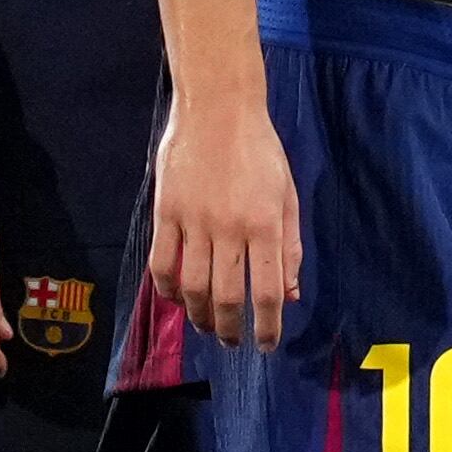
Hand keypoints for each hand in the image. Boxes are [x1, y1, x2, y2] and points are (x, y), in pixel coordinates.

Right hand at [151, 91, 299, 351]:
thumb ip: (290, 247)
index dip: (267, 327)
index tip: (265, 345)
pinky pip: (161, 262)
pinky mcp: (165, 211)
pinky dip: (166, 288)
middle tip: (233, 341)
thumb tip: (290, 295)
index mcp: (265, 225)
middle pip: (225, 297)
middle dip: (230, 329)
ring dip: (199, 315)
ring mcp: (193, 221)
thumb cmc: (260, 150)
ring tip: (206, 325)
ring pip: (191, 287)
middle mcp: (229, 228)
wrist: (218, 106)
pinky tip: (175, 297)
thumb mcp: (287, 195)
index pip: (266, 292)